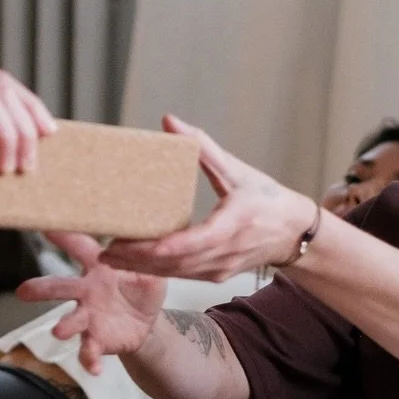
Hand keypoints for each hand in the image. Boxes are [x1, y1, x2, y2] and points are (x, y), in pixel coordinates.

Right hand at [17, 231, 166, 374]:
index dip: (64, 238)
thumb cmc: (142, 286)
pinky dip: (89, 360)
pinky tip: (95, 370)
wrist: (147, 323)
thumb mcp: (151, 269)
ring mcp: (88, 317)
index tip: (45, 227)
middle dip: (41, 289)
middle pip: (60, 287)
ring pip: (71, 321)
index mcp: (99, 267)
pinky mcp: (95, 340)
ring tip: (59, 331)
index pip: (80, 247)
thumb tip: (151, 237)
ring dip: (65, 326)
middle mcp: (86, 291)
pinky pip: (88, 351)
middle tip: (23, 290)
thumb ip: (148, 256)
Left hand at [100, 115, 317, 281]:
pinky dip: (157, 271)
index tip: (127, 243)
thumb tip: (170, 122)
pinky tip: (134, 265)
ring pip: (175, 274)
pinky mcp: (215, 275)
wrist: (293, 232)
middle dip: (137, 260)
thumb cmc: (267, 199)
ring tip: (110, 259)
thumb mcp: (237, 170)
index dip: (156, 247)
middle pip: (173, 263)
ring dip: (141, 269)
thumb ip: (203, 147)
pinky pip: (182, 276)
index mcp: (231, 227)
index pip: (188, 243)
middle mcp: (224, 254)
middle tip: (104, 252)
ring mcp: (219, 269)